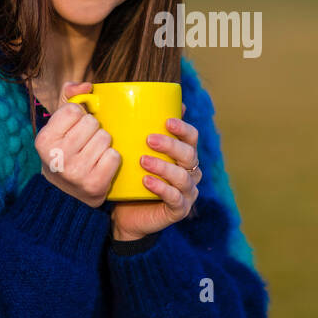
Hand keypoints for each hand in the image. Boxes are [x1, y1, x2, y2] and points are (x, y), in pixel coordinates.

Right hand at [35, 82, 120, 207]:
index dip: (79, 116)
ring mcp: (76, 172)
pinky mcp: (95, 184)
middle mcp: (57, 156)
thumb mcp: (58, 125)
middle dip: (93, 130)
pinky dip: (111, 159)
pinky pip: (114, 156)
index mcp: (44, 139)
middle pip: (92, 123)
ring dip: (103, 144)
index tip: (73, 129)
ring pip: (106, 138)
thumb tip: (86, 85)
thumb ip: (69, 98)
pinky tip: (100, 165)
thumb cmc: (64, 151)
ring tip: (92, 154)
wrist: (64, 195)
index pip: (75, 110)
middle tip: (84, 144)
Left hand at [111, 102, 201, 240]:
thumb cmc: (132, 179)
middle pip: (189, 155)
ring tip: (143, 161)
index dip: (183, 128)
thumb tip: (138, 102)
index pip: (192, 137)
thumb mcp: (134, 154)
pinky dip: (161, 188)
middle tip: (149, 139)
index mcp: (184, 155)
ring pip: (183, 177)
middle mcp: (191, 172)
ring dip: (164, 167)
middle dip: (171, 146)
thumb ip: (140, 133)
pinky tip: (147, 182)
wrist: (126, 215)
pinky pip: (174, 198)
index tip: (167, 121)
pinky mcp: (179, 210)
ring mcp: (187, 192)